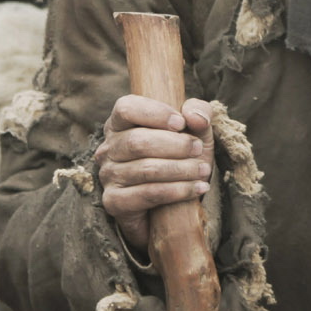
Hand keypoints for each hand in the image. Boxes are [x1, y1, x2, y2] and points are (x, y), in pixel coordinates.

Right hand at [93, 93, 214, 249]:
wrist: (174, 202)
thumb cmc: (181, 156)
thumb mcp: (196, 130)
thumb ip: (199, 112)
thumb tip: (194, 117)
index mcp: (120, 123)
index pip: (126, 108)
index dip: (155, 113)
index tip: (181, 123)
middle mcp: (109, 148)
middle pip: (137, 141)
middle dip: (175, 145)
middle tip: (198, 150)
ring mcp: (108, 175)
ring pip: (145, 169)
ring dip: (180, 169)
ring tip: (202, 171)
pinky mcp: (114, 201)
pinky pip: (147, 194)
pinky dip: (177, 191)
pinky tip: (196, 189)